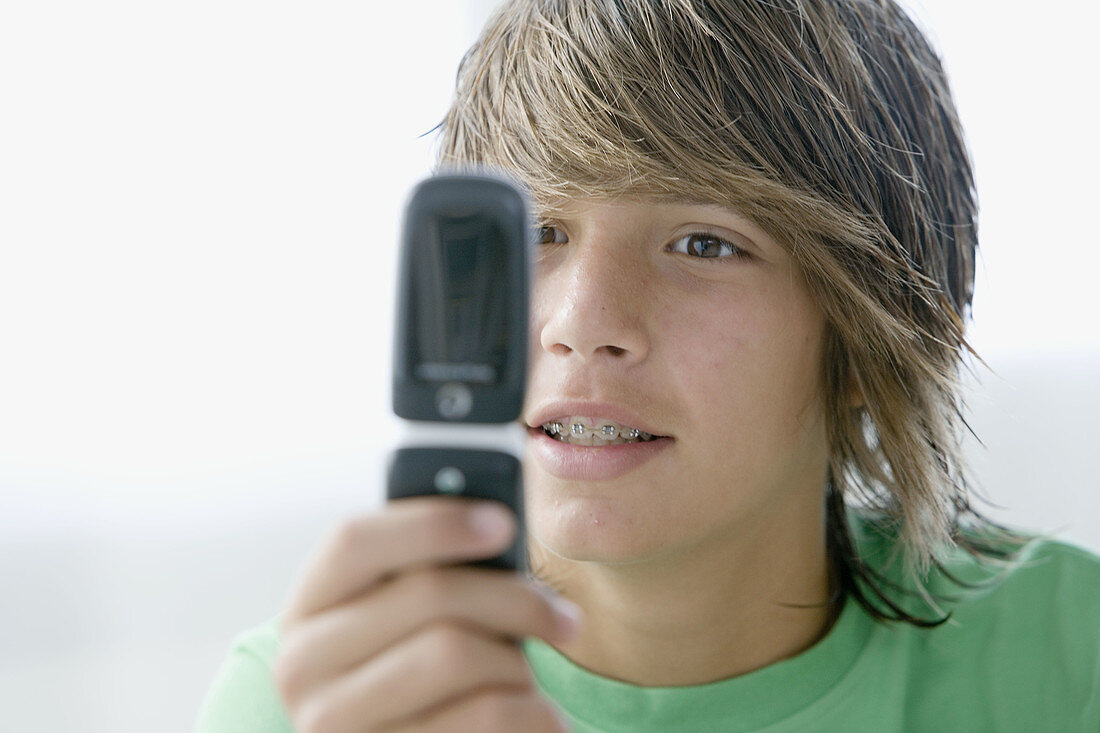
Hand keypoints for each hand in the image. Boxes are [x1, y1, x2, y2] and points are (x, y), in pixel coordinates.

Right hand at [273, 496, 579, 731]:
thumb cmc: (419, 673)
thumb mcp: (406, 622)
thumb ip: (432, 574)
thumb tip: (498, 526)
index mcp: (309, 605)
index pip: (353, 540)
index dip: (433, 522)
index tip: (505, 522)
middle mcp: (302, 664)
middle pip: (427, 595)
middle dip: (514, 599)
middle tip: (567, 617)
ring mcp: (335, 721)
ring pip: (455, 654)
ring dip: (517, 662)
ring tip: (529, 676)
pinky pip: (483, 715)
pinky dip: (531, 710)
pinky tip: (536, 714)